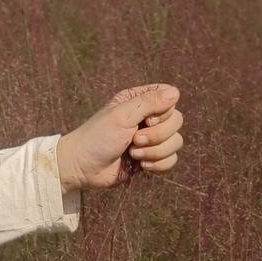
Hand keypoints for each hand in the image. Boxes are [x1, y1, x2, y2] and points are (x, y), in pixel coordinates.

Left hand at [55, 84, 183, 191]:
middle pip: (177, 121)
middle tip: (134, 139)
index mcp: (138, 100)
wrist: (84, 168)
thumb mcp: (121, 116)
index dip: (163, 111)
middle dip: (157, 135)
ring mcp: (151, 138)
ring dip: (155, 152)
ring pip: (176, 142)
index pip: (170, 97)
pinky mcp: (152, 157)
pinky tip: (141, 165)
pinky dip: (158, 165)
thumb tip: (175, 92)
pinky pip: (172, 160)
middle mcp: (147, 117)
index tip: (145, 120)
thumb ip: (148, 103)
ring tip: (133, 153)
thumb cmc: (97, 137)